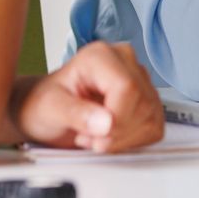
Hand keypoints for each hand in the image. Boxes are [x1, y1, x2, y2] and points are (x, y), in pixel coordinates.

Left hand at [10, 42, 165, 153]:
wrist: (44, 110)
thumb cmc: (44, 103)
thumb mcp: (51, 108)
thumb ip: (76, 114)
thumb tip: (107, 123)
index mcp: (101, 55)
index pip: (128, 87)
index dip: (116, 120)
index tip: (93, 136)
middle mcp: (125, 61)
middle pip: (142, 104)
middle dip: (116, 133)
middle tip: (87, 137)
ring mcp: (139, 79)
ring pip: (151, 117)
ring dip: (122, 139)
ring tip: (95, 135)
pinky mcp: (147, 99)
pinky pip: (154, 127)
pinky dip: (132, 141)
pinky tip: (110, 136)